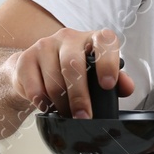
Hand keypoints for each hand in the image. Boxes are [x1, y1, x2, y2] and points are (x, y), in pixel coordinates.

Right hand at [3, 28, 134, 118]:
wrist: (35, 70)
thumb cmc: (73, 73)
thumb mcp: (97, 76)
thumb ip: (116, 81)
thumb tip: (127, 87)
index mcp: (92, 39)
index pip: (104, 42)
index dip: (107, 63)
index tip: (108, 85)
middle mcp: (69, 37)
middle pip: (73, 65)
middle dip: (79, 96)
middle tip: (84, 116)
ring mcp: (45, 45)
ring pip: (53, 78)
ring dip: (61, 102)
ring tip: (66, 113)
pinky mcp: (26, 58)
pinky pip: (34, 85)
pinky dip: (42, 101)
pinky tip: (47, 106)